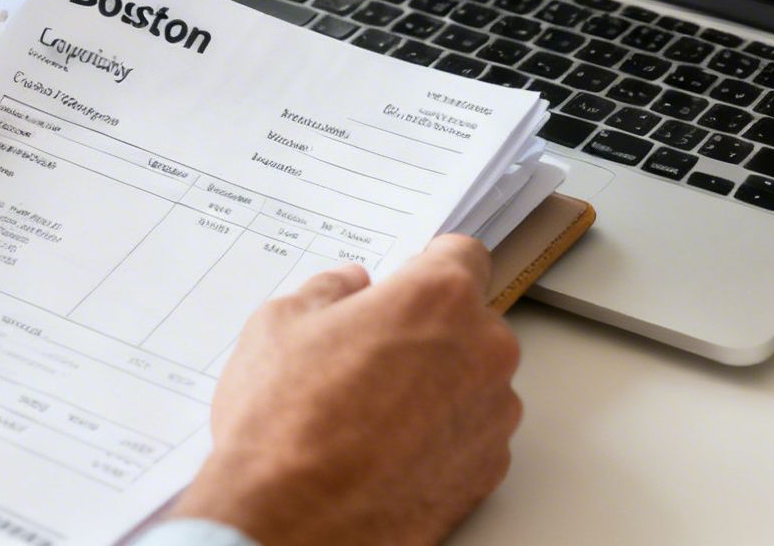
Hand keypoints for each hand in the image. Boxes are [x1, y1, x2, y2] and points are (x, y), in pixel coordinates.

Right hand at [170, 235, 521, 545]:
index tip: (408, 281)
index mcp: (438, 298)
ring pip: (475, 378)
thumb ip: (328, 290)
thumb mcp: (280, 324)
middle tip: (372, 355)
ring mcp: (493, 414)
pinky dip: (443, 435)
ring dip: (440, 384)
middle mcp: (483, 350)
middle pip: (470, 320)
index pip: (463, 254)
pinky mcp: (490, 469)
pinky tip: (389, 448)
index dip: (428, 265)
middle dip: (429, 330)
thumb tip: (348, 286)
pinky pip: (473, 432)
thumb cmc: (284, 426)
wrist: (290, 525)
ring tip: (373, 411)